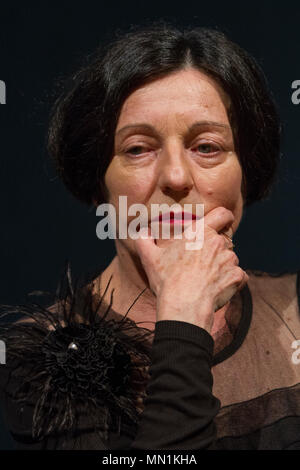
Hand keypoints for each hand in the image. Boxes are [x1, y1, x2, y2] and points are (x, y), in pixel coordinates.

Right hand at [135, 206, 248, 332]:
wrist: (184, 306)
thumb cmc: (167, 280)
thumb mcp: (149, 257)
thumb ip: (143, 240)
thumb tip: (142, 232)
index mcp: (199, 232)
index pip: (223, 214)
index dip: (224, 218)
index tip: (222, 223)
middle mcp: (218, 242)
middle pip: (224, 241)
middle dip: (216, 250)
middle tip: (202, 264)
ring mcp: (230, 259)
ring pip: (231, 259)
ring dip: (223, 266)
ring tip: (206, 279)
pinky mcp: (237, 276)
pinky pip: (239, 276)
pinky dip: (231, 281)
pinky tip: (218, 288)